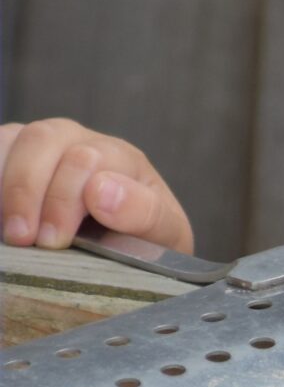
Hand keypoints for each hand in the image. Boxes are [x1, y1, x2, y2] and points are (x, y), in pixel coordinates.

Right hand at [0, 117, 193, 255]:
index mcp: (119, 157)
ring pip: (13, 139)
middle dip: (28, 190)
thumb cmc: (144, 241)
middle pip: (44, 139)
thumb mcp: (163, 234)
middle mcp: (77, 142)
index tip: (54, 240)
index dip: (64, 199)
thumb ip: (144, 212)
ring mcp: (41, 146)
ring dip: (6, 182)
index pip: (87, 159)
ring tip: (7, 230)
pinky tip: (0, 211)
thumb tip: (102, 191)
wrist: (127, 247)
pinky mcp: (12, 155)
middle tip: (22, 238)